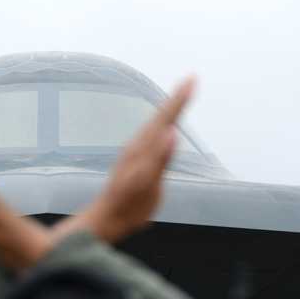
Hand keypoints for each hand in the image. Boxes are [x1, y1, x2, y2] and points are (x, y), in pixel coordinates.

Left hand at [56, 77, 194, 242]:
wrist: (107, 218)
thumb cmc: (127, 205)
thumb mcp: (146, 185)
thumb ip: (160, 159)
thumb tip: (172, 133)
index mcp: (143, 149)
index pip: (165, 119)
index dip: (180, 100)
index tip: (192, 81)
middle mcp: (139, 146)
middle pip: (161, 117)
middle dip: (177, 98)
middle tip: (191, 80)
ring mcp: (137, 152)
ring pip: (156, 124)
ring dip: (169, 108)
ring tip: (181, 96)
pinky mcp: (137, 160)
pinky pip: (152, 134)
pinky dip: (162, 124)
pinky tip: (164, 125)